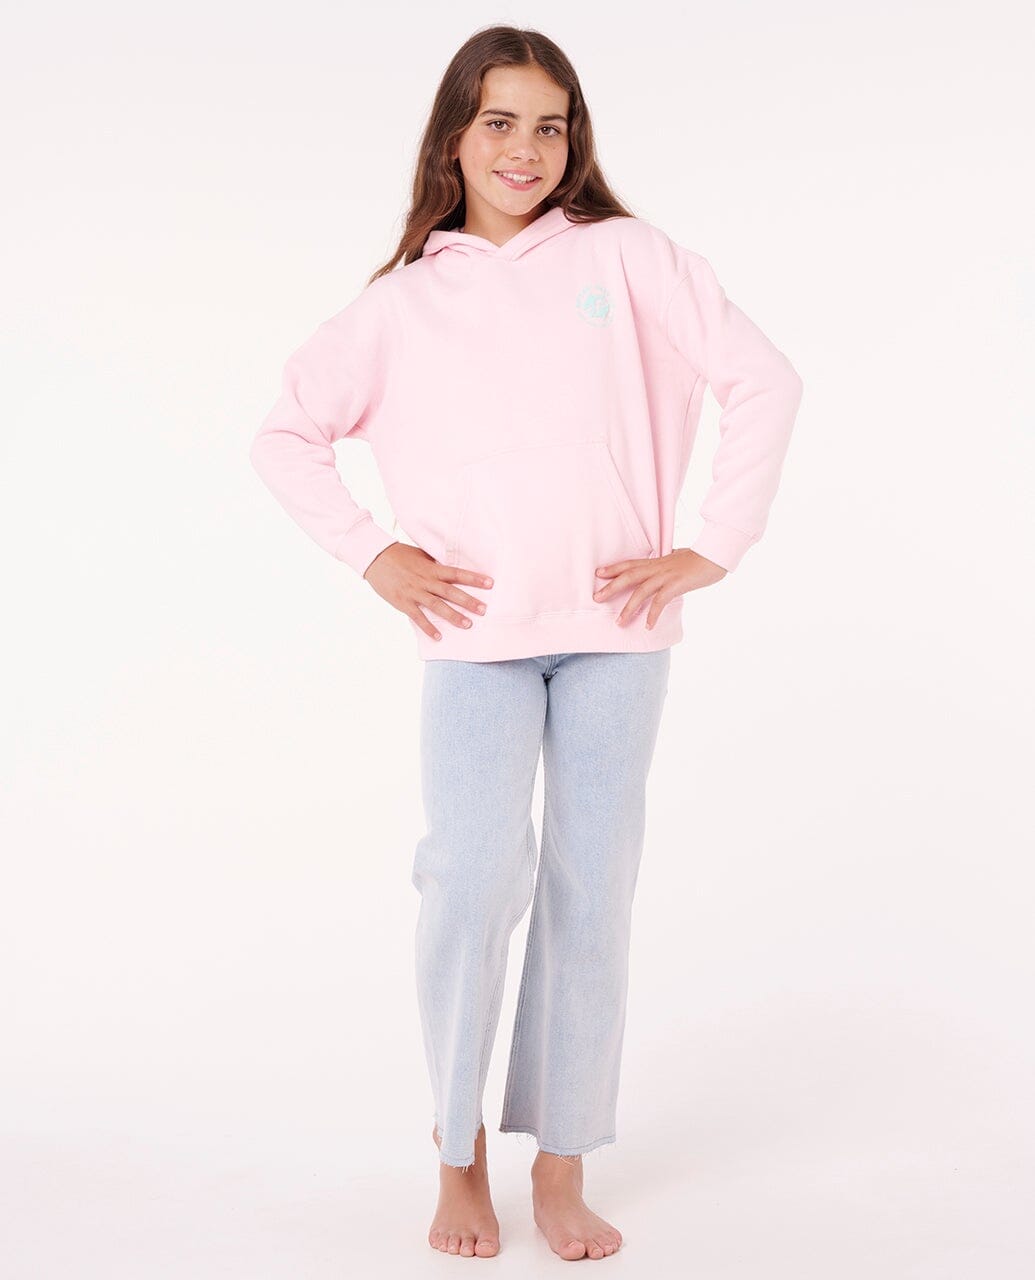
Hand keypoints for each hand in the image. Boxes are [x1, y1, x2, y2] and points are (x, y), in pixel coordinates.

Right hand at [363, 542, 492, 642]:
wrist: (374, 558)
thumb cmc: (400, 555)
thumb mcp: (421, 556)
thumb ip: (436, 564)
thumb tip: (453, 569)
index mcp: (431, 568)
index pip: (457, 573)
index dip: (474, 578)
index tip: (490, 583)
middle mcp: (425, 580)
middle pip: (451, 592)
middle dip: (468, 601)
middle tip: (484, 610)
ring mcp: (414, 592)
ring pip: (437, 606)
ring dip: (453, 616)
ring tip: (468, 624)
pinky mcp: (403, 602)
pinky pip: (418, 617)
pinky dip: (428, 628)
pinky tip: (438, 637)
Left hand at [593, 548, 727, 629]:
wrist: (715, 555)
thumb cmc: (697, 559)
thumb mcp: (677, 560)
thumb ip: (666, 565)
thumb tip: (662, 568)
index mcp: (657, 561)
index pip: (631, 563)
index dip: (614, 568)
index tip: (598, 573)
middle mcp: (658, 567)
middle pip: (629, 576)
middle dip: (611, 587)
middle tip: (596, 598)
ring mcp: (667, 576)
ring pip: (641, 591)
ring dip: (629, 607)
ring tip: (619, 622)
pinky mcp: (677, 585)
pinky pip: (660, 601)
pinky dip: (653, 614)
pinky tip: (648, 626)